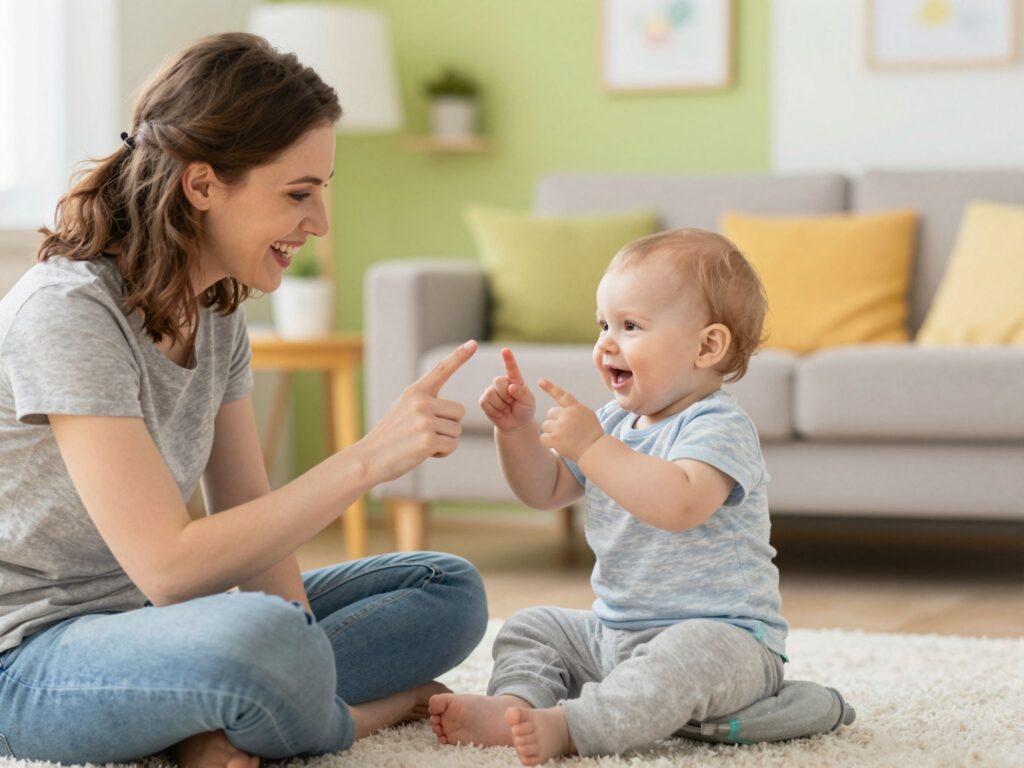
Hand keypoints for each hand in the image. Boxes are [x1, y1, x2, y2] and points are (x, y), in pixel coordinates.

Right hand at [361, 340, 476, 482]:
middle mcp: (421, 402)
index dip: (459, 356)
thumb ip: (425, 402)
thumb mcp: (403, 409)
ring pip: (456, 431)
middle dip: (449, 426)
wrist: (369, 458)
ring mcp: (424, 421)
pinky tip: (423, 453)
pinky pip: (452, 446)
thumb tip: (455, 411)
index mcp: (414, 391)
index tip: (473, 343)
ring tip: (420, 443)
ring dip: (444, 441)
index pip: (441, 370)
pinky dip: (442, 453)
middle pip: (459, 411)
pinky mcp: (428, 440)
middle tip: (425, 434)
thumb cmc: (390, 436)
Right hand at [478, 347, 535, 432]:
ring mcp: (491, 390)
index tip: (505, 350)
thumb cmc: (524, 409)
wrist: (516, 424)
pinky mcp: (484, 400)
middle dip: (505, 394)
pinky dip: (494, 410)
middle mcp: (502, 382)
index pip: (511, 368)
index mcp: (515, 379)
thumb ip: (521, 393)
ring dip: (501, 404)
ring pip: (491, 393)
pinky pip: (485, 403)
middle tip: (512, 402)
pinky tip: (499, 412)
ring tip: (506, 408)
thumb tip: (511, 387)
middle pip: (498, 381)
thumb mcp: (528, 401)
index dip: (508, 359)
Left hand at [538, 379, 602, 461]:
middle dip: (555, 422)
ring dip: (551, 432)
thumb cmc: (592, 436)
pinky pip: (543, 437)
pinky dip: (548, 442)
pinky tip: (559, 445)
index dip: (550, 387)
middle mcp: (567, 415)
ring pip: (545, 425)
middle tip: (566, 432)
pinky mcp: (555, 438)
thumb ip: (574, 411)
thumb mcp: (588, 416)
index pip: (561, 395)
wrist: (595, 450)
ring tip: (565, 439)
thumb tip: (560, 410)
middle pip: (550, 414)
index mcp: (576, 408)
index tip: (540, 381)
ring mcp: (561, 426)